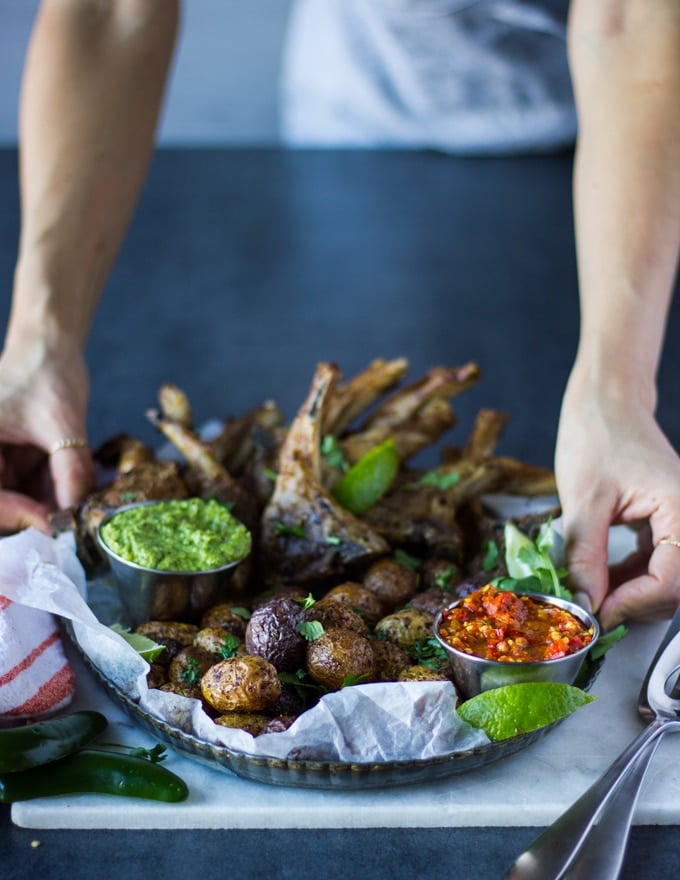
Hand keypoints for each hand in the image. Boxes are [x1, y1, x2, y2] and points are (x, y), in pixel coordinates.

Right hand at [0, 345, 94, 533]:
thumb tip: (75, 512)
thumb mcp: (62, 424)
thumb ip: (70, 469)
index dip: (17, 515)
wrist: (49, 352)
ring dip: (46, 508)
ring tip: (75, 497)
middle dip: (33, 515)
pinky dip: (52, 497)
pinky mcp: (11, 469)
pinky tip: (72, 486)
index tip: (52, 522)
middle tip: (68, 518)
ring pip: (16, 506)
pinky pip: (29, 496)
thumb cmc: (45, 374)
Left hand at [556, 369, 679, 629]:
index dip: (633, 604)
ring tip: (590, 592)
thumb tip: (584, 603)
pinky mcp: (668, 524)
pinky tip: (601, 576)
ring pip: (667, 580)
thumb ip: (585, 557)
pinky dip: (630, 578)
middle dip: (634, 604)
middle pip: (675, 587)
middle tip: (591, 610)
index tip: (596, 614)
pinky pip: (657, 565)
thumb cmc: (596, 436)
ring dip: (630, 594)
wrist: (605, 403)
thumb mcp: (582, 501)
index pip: (671, 579)